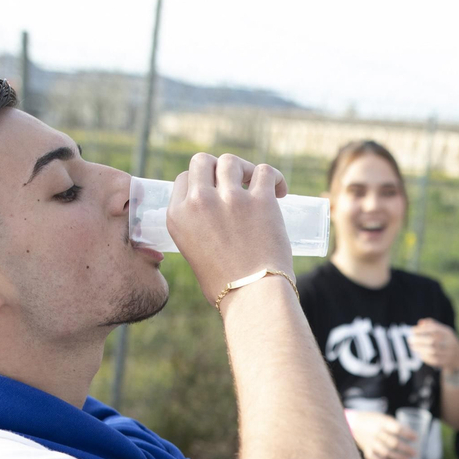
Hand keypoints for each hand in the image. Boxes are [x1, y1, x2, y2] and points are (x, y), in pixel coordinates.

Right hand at [165, 153, 291, 310]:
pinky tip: (280, 191)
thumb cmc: (225, 286)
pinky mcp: (260, 200)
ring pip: (232, 161)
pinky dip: (274, 177)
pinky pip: (264, 171)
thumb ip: (196, 231)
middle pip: (203, 161)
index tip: (215, 190)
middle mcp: (199, 202)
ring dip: (244, 169)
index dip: (201, 180)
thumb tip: (212, 223)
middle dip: (217, 168)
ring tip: (255, 185)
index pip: (184, 178)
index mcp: (178, 215)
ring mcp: (230, 199)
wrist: (252, 297)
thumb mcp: (193, 254)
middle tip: (234, 182)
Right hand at [346, 411, 416, 458]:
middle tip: (414, 453)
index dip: (407, 434)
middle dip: (406, 449)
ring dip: (397, 457)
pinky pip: (372, 457)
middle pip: (393, 443)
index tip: (416, 438)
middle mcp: (376, 433)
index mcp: (382, 423)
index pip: (397, 429)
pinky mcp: (365, 448)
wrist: (353, 422)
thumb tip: (409, 433)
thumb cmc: (372, 419)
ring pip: (385, 452)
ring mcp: (370, 442)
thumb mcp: (383, 417)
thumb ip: (393, 425)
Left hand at [410, 319, 458, 373]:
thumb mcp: (442, 330)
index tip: (412, 330)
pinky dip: (425, 356)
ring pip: (432, 351)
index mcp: (447, 333)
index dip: (422, 329)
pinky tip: (419, 354)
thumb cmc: (445, 340)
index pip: (434, 329)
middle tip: (410, 339)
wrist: (458, 356)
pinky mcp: (445, 362)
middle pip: (433, 340)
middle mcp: (449, 342)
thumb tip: (420, 323)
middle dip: (419, 339)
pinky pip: (434, 360)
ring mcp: (448, 353)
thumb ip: (431, 325)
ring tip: (412, 346)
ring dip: (420, 349)